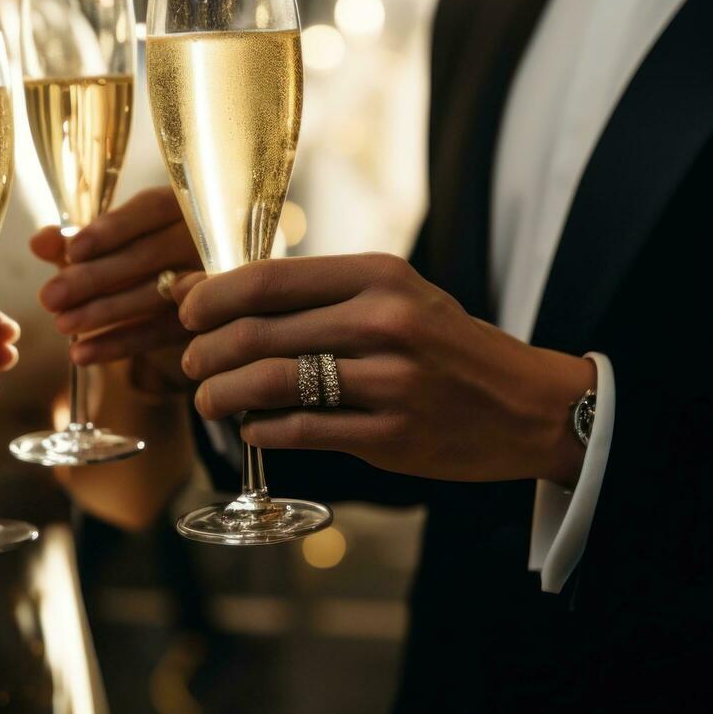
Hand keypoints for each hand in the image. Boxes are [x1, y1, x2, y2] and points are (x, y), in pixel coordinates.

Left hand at [32, 187, 201, 394]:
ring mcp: (211, 279)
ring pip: (156, 297)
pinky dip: (118, 345)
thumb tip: (38, 242)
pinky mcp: (204, 320)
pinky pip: (160, 334)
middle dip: (95, 278)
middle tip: (49, 298)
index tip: (72, 251)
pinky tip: (81, 354)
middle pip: (149, 256)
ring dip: (104, 313)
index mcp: (181, 203)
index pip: (150, 210)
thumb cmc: (136, 250)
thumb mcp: (107, 241)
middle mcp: (204, 237)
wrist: (182, 283)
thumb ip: (72, 239)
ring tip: (61, 325)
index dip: (111, 231)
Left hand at [176, 254, 594, 486]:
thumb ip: (323, 296)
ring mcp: (388, 382)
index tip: (186, 310)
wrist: (526, 405)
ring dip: (222, 394)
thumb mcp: (397, 297)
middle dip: (205, 351)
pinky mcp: (390, 437)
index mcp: (379, 276)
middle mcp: (383, 322)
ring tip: (209, 401)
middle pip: (258, 332)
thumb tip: (227, 296)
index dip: (211, 296)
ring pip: (271, 383)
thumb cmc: (446, 346)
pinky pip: (301, 430)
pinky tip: (252, 427)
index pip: (268, 279)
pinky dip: (262, 429)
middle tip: (190, 364)